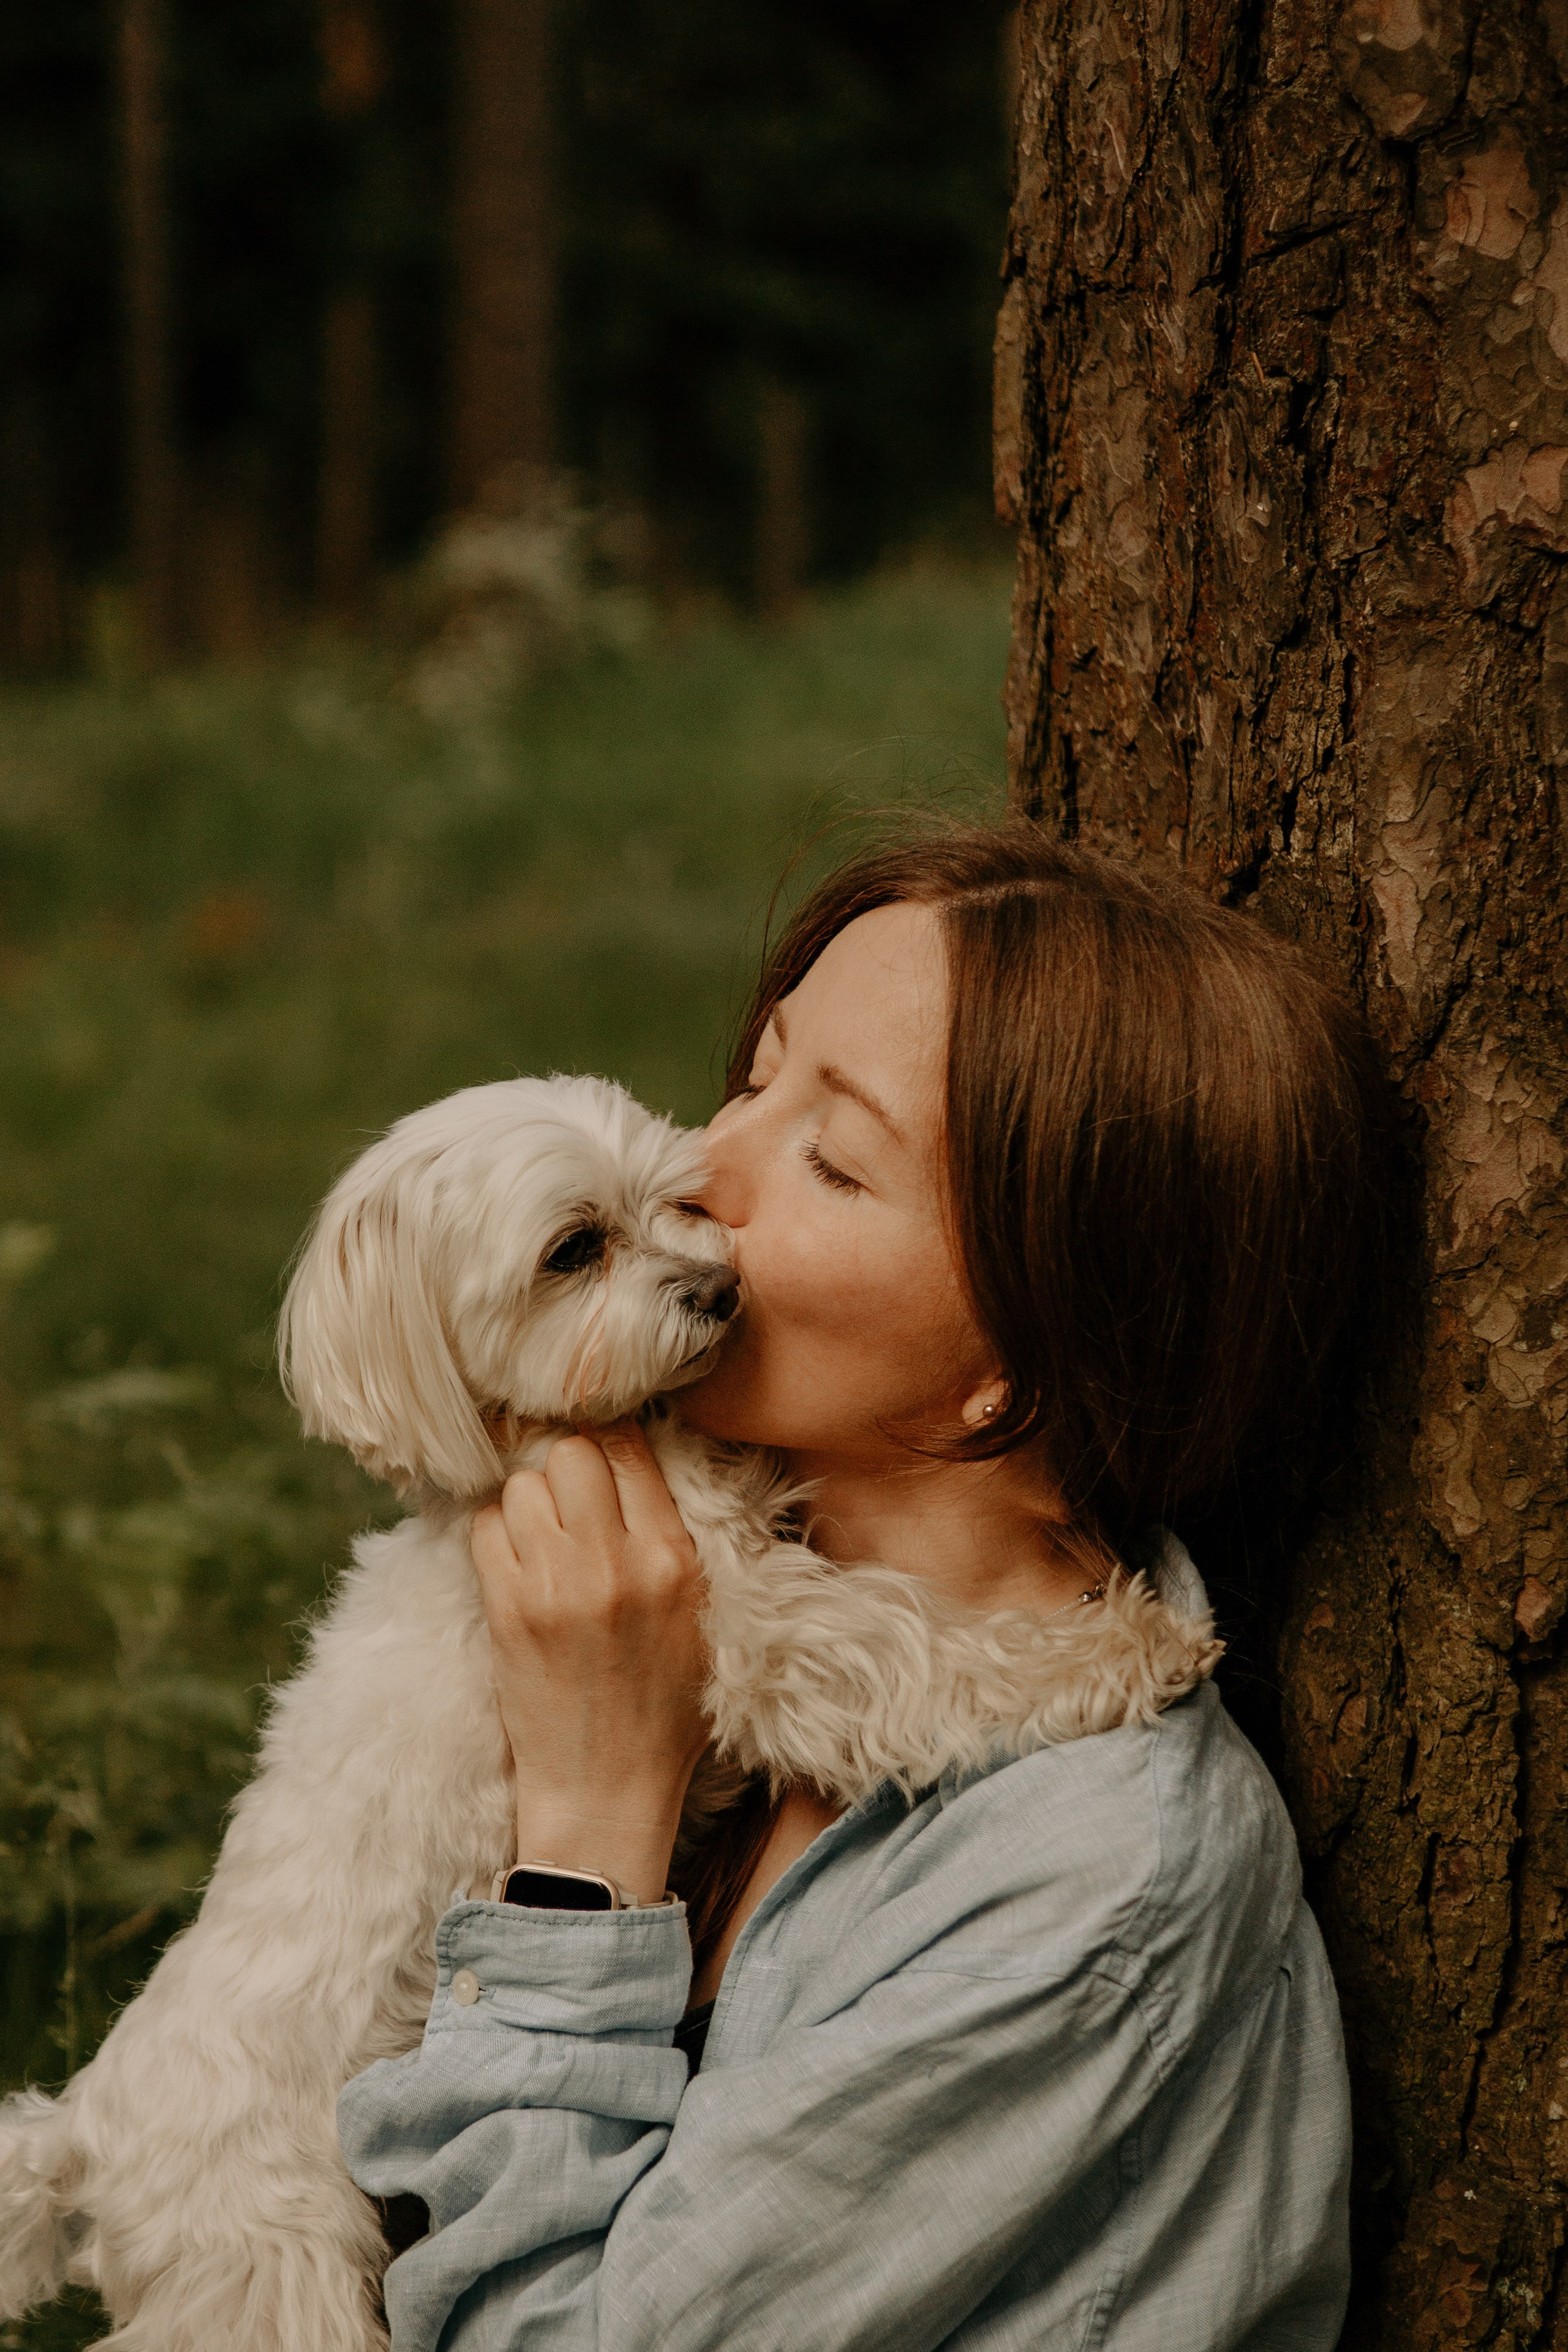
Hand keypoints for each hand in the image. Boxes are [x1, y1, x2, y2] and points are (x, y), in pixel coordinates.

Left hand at [470, 1419, 708, 1905]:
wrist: (607, 1789)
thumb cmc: (663, 1708)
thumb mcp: (700, 1617)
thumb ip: (672, 1539)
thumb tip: (633, 1464)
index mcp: (674, 1559)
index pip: (630, 1449)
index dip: (607, 1438)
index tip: (597, 1452)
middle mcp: (616, 1562)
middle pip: (571, 1450)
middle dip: (564, 1462)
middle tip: (566, 1493)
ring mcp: (557, 1586)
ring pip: (523, 1484)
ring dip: (527, 1499)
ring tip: (541, 1533)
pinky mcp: (508, 1611)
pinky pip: (486, 1527)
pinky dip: (495, 1532)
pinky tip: (514, 1560)